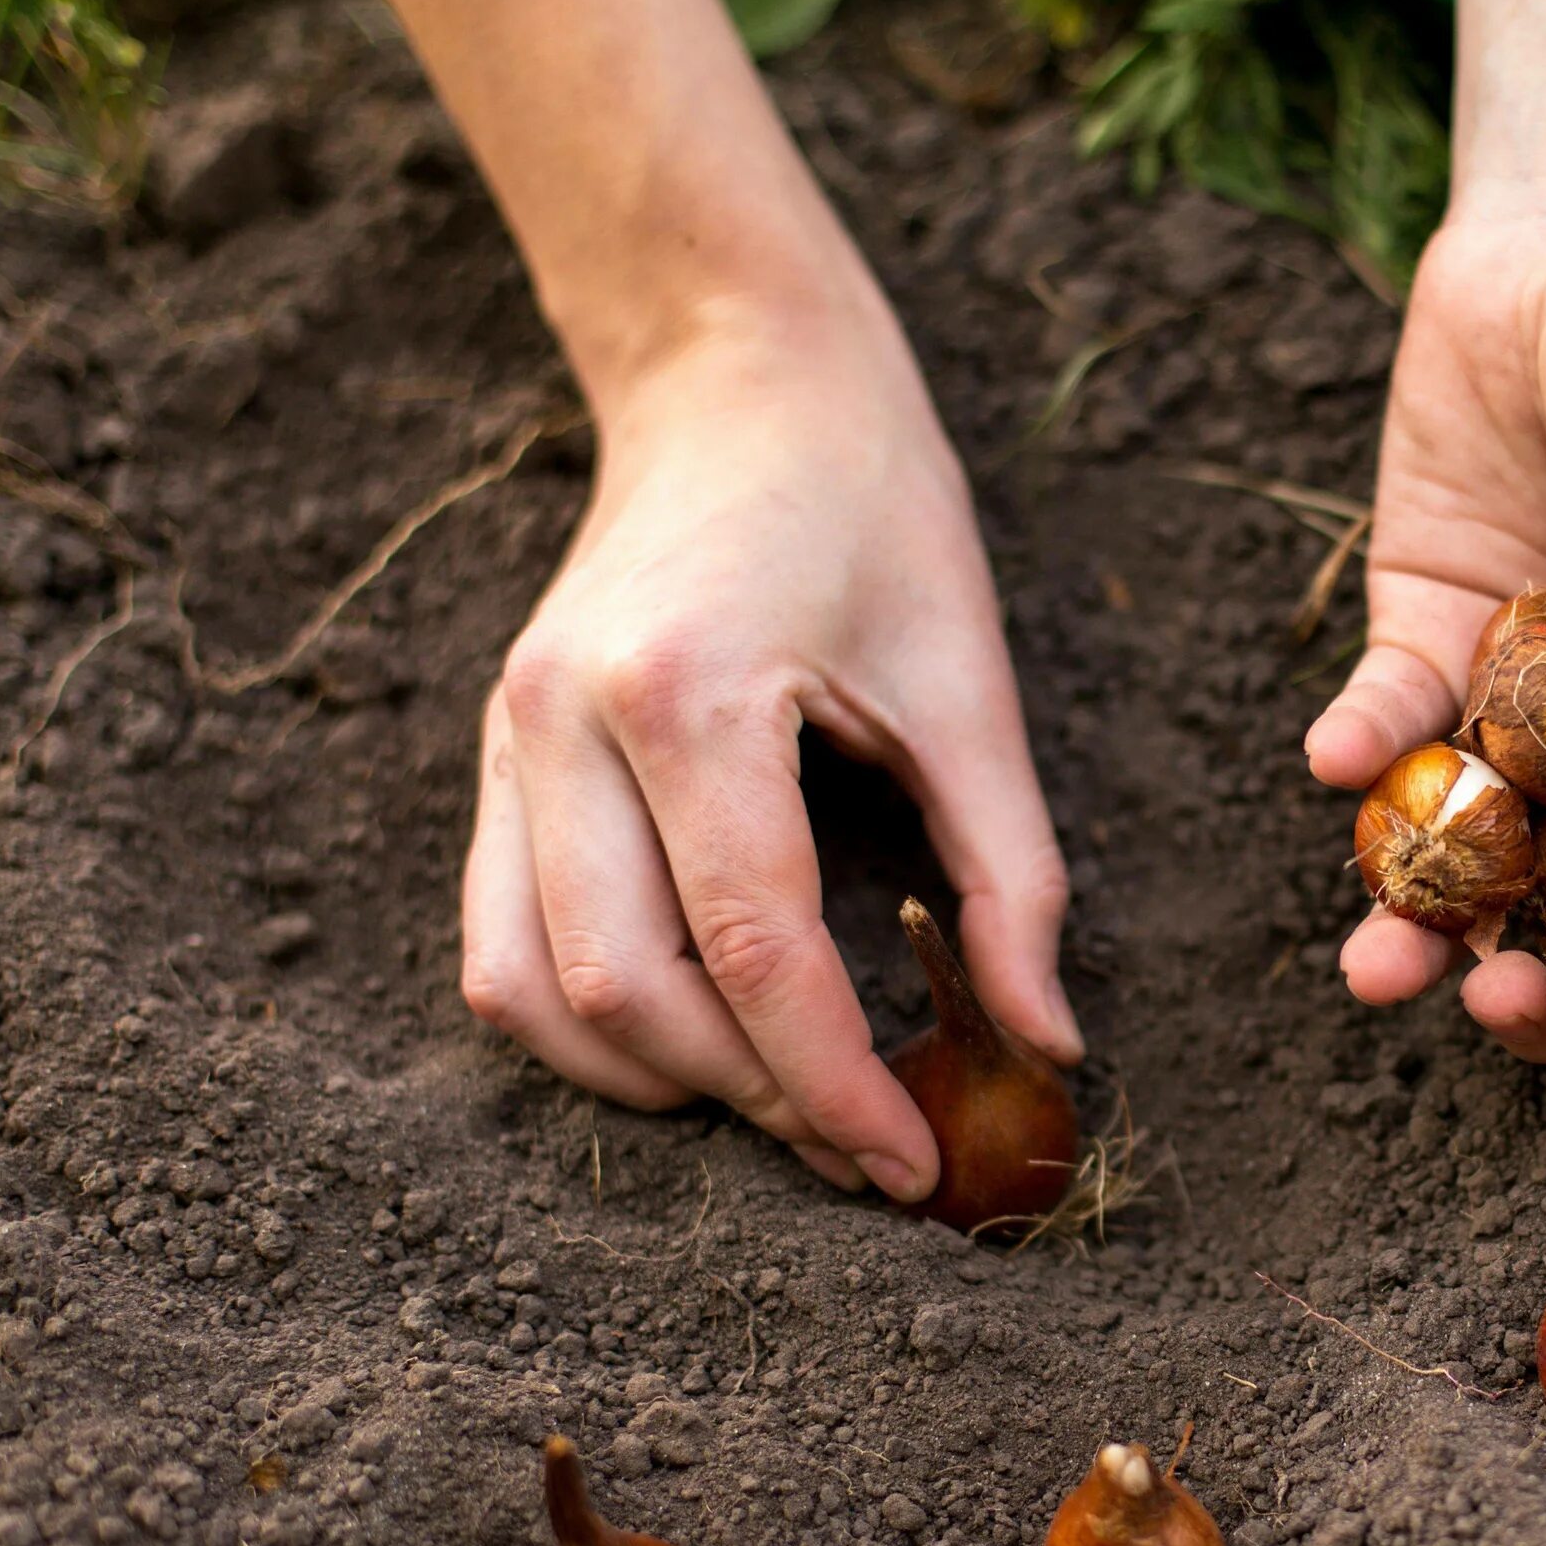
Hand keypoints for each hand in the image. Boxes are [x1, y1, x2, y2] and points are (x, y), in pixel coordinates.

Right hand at [460, 300, 1079, 1199]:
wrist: (737, 380)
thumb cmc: (874, 508)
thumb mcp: (973, 682)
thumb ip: (1013, 874)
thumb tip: (1049, 1046)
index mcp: (687, 691)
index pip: (754, 950)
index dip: (837, 1083)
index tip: (912, 1166)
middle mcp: (561, 720)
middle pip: (628, 992)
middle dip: (753, 1101)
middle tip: (865, 1147)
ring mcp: (507, 738)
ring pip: (532, 994)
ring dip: (657, 1082)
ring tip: (784, 1103)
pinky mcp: (496, 756)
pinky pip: (499, 946)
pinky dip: (590, 1026)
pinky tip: (699, 1039)